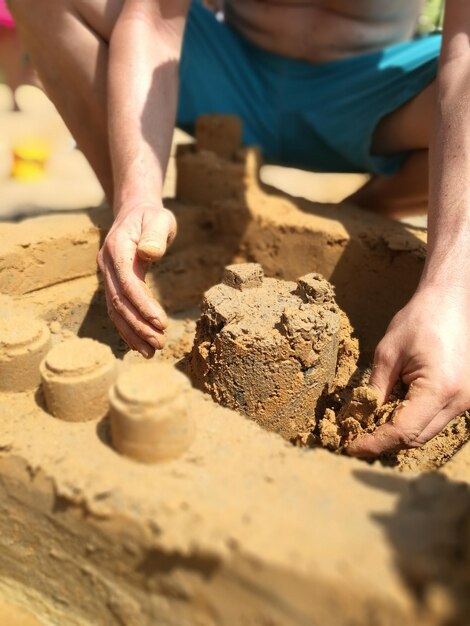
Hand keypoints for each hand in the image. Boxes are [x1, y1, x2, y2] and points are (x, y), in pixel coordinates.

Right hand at [97, 203, 176, 357]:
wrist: (134, 211)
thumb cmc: (151, 216)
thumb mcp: (159, 218)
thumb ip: (155, 234)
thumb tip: (150, 253)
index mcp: (117, 249)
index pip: (127, 283)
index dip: (143, 305)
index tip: (161, 323)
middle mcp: (107, 265)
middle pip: (119, 302)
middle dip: (139, 326)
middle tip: (159, 344)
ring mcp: (107, 275)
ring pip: (115, 310)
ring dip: (132, 333)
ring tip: (151, 351)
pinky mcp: (113, 284)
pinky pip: (117, 309)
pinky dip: (128, 328)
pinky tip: (140, 344)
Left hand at [347, 286, 469, 456]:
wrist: (450, 301)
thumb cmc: (419, 320)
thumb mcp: (387, 354)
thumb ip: (374, 390)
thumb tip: (358, 419)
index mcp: (440, 389)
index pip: (403, 431)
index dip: (374, 442)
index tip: (349, 446)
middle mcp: (459, 402)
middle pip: (415, 438)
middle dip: (383, 441)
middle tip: (353, 437)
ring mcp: (466, 402)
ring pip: (425, 433)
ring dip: (397, 433)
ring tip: (369, 425)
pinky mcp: (465, 398)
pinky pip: (434, 420)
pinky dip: (411, 421)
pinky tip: (391, 412)